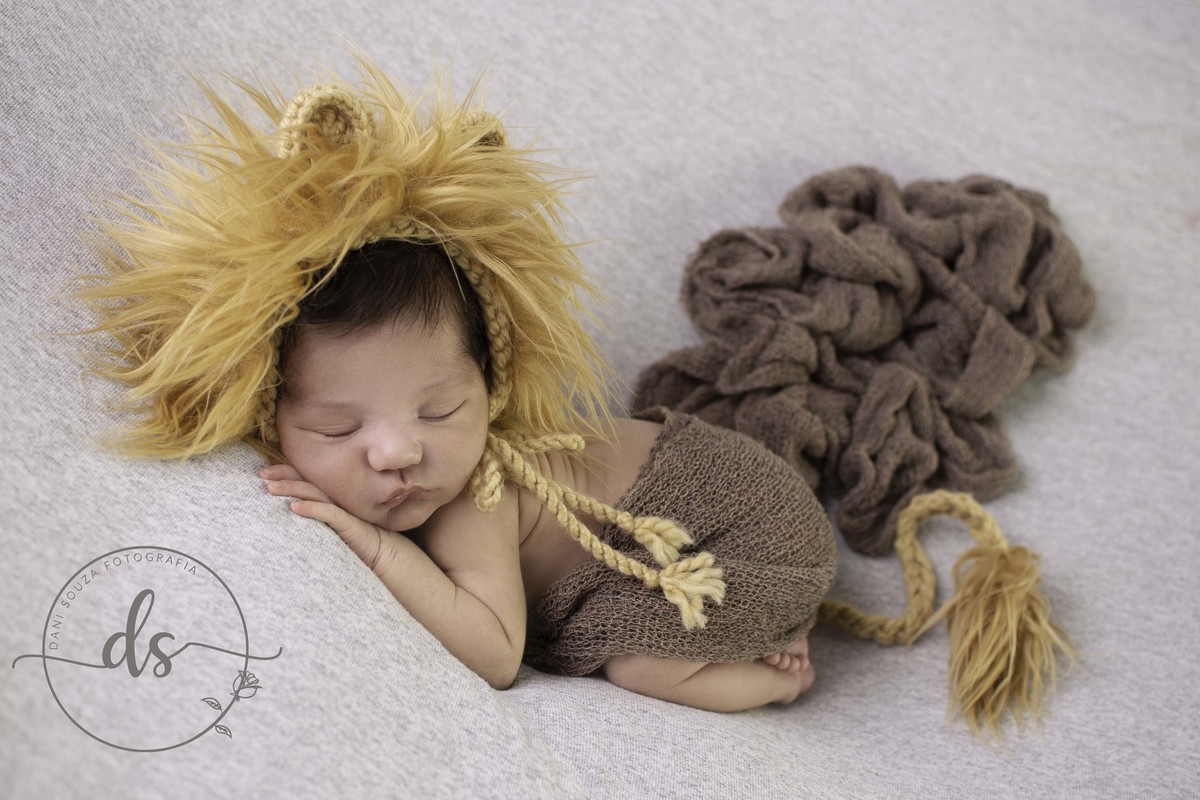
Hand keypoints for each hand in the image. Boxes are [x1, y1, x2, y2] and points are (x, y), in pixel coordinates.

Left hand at [259, 464, 398, 576]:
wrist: (385, 555)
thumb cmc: (357, 542)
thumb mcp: (332, 525)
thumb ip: (317, 515)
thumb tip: (288, 511)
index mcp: (332, 497)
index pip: (307, 479)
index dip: (286, 472)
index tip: (264, 472)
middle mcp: (337, 499)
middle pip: (308, 481)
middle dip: (283, 476)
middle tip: (261, 474)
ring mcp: (344, 510)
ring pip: (315, 494)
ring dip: (292, 489)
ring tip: (270, 488)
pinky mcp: (350, 524)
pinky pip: (328, 514)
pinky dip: (311, 509)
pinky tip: (294, 508)